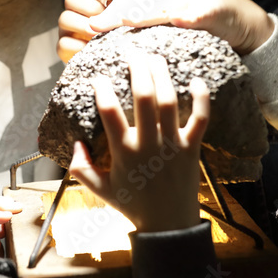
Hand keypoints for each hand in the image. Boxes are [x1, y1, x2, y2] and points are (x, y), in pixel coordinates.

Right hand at [57, 0, 117, 62]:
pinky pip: (63, 43)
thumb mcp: (125, 18)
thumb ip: (120, 10)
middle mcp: (75, 11)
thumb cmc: (122, 32)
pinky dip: (78, 46)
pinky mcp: (65, 48)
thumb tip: (109, 13)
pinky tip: (91, 48)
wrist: (116, 57)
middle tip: (105, 18)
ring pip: (64, 19)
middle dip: (90, 7)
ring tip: (98, 34)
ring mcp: (68, 29)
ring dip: (83, 26)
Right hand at [68, 54, 209, 232]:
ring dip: (162, 75)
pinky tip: (197, 80)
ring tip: (155, 57)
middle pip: (144, 98)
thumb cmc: (132, 205)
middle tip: (133, 52)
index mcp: (123, 152)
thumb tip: (76, 142)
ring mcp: (171, 145)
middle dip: (138, 70)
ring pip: (168, 102)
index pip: (110, 113)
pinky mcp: (191, 148)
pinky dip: (201, 99)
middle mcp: (148, 144)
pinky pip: (200, 120)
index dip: (102, 90)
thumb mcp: (99, 189)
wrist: (168, 225)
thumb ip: (81, 166)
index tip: (98, 77)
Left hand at [89, 0, 274, 55]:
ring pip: (166, 6)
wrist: (239, 18)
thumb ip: (146, 26)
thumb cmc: (198, 22)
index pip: (128, 5)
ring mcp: (192, 2)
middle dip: (117, 13)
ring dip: (147, 12)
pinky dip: (191, 16)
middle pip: (140, 3)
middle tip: (96, 24)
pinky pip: (201, 12)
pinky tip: (181, 21)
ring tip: (127, 19)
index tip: (88, 27)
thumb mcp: (168, 23)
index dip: (108, 15)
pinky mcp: (214, 10)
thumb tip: (114, 36)